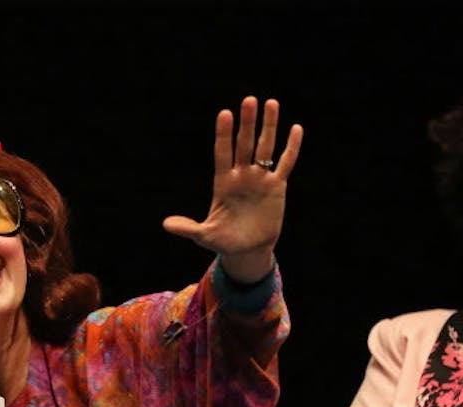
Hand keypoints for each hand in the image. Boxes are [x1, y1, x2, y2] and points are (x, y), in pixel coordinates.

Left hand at [162, 96, 302, 282]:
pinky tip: (296, 128)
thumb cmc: (224, 241)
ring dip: (269, 126)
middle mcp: (241, 175)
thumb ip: (188, 228)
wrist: (248, 249)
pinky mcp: (277, 186)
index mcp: (223, 183)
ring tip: (271, 103)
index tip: (224, 114)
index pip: (222, 153)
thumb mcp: (205, 236)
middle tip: (249, 100)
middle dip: (247, 123)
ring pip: (265, 147)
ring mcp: (259, 178)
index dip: (223, 135)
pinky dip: (291, 147)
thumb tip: (166, 225)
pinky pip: (285, 163)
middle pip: (244, 144)